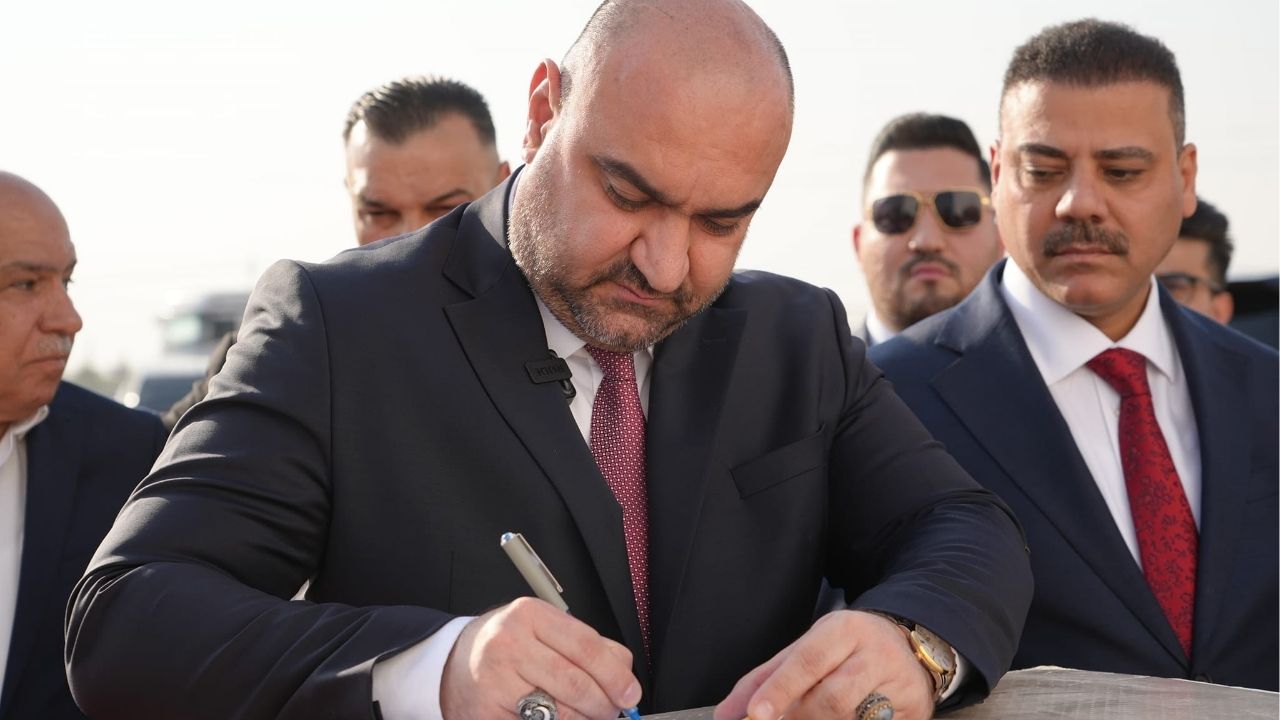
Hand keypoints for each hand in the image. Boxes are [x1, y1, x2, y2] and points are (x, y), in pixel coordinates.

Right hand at [441, 597, 641, 719]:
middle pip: (575, 682)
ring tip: (589, 715)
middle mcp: (509, 643)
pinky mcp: (486, 711)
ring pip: (558, 711)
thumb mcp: (544, 630)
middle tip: (613, 710)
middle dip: (603, 704)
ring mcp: (494, 679)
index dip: (615, 675)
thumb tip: (623, 673)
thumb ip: (587, 645)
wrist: (455, 664)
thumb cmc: (509, 646)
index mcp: (530, 615)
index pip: (586, 646)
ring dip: (583, 719)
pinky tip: (559, 719)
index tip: (630, 693)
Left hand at [713, 610, 933, 719]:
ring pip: (852, 718)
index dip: (780, 690)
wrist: (910, 643)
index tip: (756, 714)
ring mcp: (901, 684)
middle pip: (831, 698)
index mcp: (843, 629)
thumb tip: (726, 714)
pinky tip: (850, 716)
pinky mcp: (917, 712)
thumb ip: (765, 679)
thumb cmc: (845, 649)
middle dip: (799, 717)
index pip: (807, 661)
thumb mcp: (807, 649)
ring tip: (815, 715)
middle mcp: (875, 653)